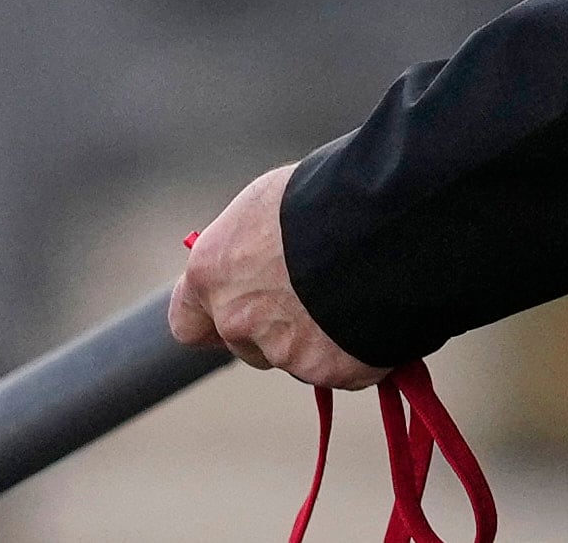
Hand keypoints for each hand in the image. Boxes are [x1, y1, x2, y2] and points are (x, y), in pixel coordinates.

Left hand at [168, 164, 381, 388]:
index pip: (188, 322)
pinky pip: (340, 365)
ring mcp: (282, 351)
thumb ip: (250, 248)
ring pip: (294, 356)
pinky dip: (354, 348)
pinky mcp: (329, 371)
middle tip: (310, 298)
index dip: (212, 319)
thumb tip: (258, 256)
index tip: (235, 308)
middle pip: (246, 343)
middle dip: (272, 329)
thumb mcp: (267, 207)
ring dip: (315, 338)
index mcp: (211, 274)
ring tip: (350, 292)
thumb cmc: (321, 196)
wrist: (379, 224)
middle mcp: (237, 319)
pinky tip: (372, 312)